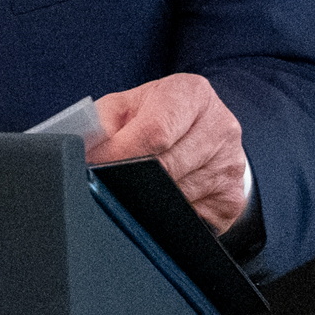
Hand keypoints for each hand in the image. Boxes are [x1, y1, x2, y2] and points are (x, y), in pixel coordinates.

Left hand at [85, 75, 250, 237]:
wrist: (201, 135)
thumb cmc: (155, 119)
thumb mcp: (126, 107)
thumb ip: (103, 122)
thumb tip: (83, 150)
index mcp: (192, 94)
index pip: (155, 131)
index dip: (120, 154)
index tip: (94, 167)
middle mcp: (221, 126)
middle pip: (167, 168)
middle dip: (130, 179)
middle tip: (107, 183)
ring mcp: (230, 165)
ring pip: (176, 198)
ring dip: (148, 200)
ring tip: (137, 187)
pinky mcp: (231, 200)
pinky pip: (189, 220)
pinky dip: (168, 216)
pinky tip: (162, 201)